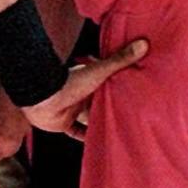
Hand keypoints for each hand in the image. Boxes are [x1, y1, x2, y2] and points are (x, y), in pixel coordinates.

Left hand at [21, 38, 148, 136]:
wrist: (44, 98)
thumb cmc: (70, 82)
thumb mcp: (100, 71)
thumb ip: (120, 60)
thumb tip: (143, 44)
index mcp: (90, 80)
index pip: (109, 84)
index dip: (120, 88)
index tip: (135, 93)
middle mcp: (82, 94)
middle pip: (100, 104)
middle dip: (112, 110)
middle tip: (131, 118)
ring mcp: (72, 109)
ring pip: (89, 119)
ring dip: (100, 124)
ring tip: (119, 132)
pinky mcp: (64, 123)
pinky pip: (76, 132)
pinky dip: (84, 137)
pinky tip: (97, 143)